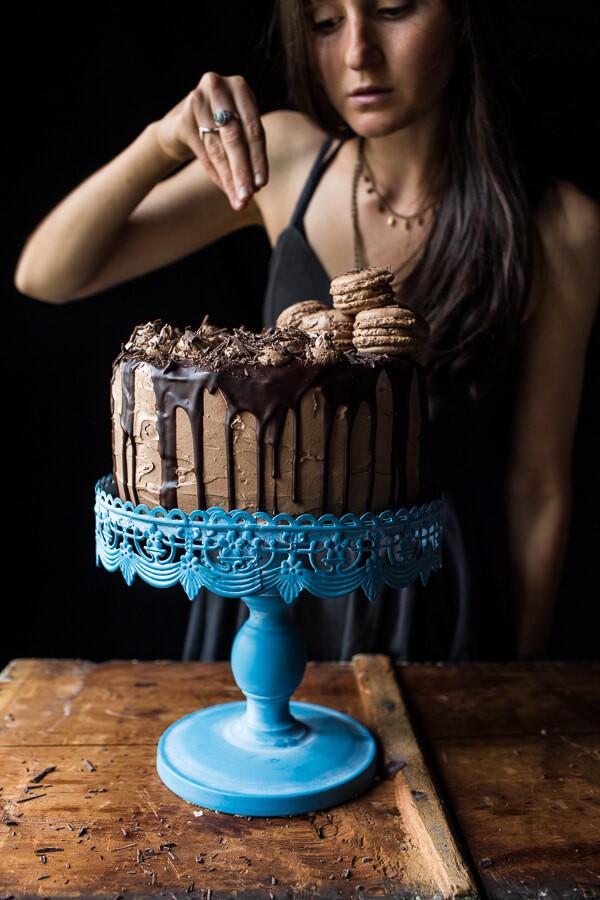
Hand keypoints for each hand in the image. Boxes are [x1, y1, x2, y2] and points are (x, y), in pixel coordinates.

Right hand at [154, 72, 267, 209]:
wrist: (179, 127)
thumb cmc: (218, 129)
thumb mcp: (238, 132)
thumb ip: (249, 151)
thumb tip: (258, 186)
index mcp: (239, 86)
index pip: (253, 128)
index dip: (258, 158)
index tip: (262, 185)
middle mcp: (217, 86)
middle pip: (234, 137)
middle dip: (243, 171)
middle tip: (248, 196)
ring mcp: (197, 99)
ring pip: (218, 147)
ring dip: (229, 178)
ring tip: (238, 200)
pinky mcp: (181, 118)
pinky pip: (202, 152)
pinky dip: (215, 174)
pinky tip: (224, 189)